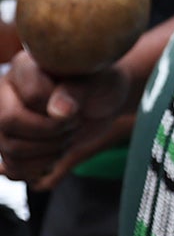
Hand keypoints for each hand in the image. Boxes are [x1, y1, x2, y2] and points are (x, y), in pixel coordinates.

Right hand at [0, 49, 130, 184]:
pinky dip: (39, 167)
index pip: (32, 96)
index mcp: (26, 67)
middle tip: (74, 125)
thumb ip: (77, 90)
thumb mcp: (98, 82)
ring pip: (10, 147)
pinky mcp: (11, 141)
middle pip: (8, 122)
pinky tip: (57, 154)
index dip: (59, 111)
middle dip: (49, 132)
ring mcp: (4, 117)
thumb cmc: (100, 84)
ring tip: (68, 136)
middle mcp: (7, 91)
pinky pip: (13, 166)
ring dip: (48, 151)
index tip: (78, 110)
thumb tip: (58, 111)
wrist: (102, 102)